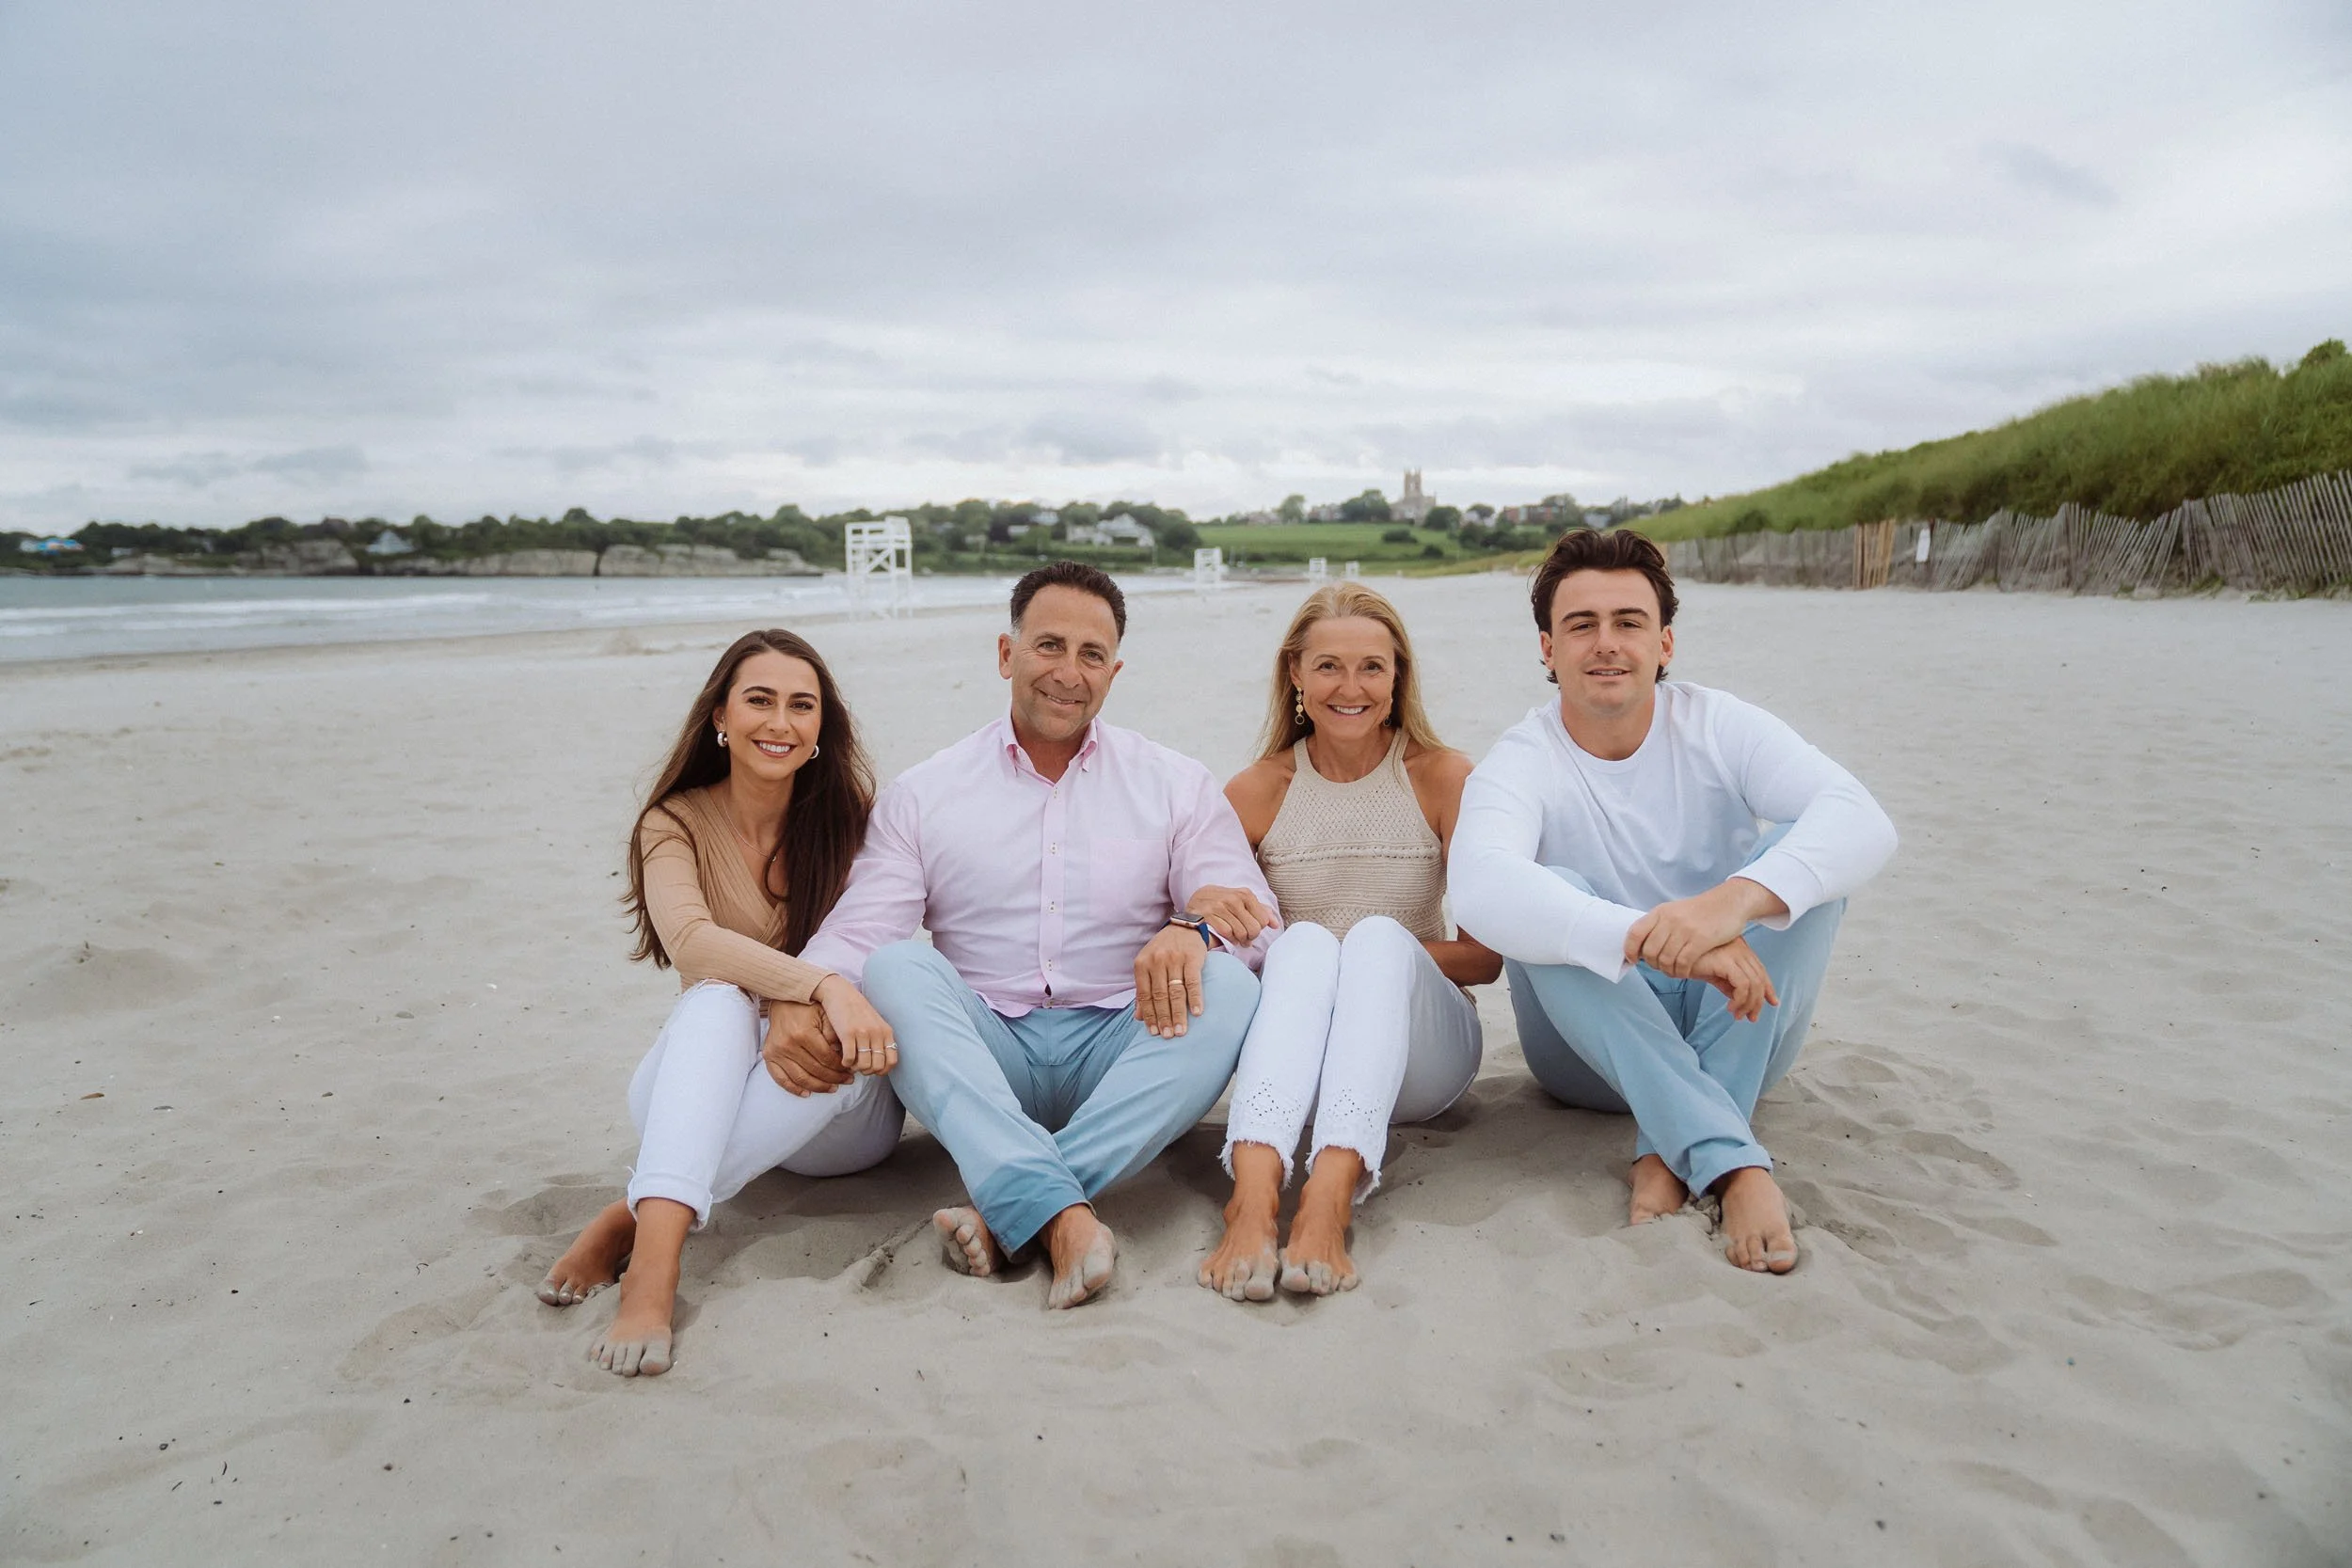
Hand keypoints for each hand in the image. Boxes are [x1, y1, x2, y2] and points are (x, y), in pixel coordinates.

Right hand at [763, 999, 851, 1095]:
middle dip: (834, 1078)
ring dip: (818, 1087)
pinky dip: (794, 1088)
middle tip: (846, 1081)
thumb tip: (843, 1056)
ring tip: (832, 1088)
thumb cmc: (808, 1007)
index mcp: (804, 1033)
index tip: (850, 1071)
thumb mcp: (826, 1014)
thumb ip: (835, 1034)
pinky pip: (780, 1079)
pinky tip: (807, 1093)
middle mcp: (788, 1044)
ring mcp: (776, 1051)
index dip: (840, 1068)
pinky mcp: (769, 1056)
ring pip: (800, 1078)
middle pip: (815, 1070)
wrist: (783, 1001)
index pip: (826, 1058)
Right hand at [814, 974, 896, 1076]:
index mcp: (886, 1032)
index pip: (892, 1062)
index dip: (882, 1071)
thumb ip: (880, 1040)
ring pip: (864, 1065)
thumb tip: (878, 1064)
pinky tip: (843, 1058)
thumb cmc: (857, 1011)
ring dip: (855, 1068)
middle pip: (877, 1066)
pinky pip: (849, 1058)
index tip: (871, 1069)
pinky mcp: (848, 1033)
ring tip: (850, 1063)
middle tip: (858, 1066)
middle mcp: (877, 1033)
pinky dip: (845, 1063)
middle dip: (867, 1071)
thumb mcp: (875, 1023)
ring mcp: (863, 1033)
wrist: (841, 993)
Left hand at [1133, 924, 1208, 1037]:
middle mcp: (1157, 961)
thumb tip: (1138, 1018)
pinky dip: (1196, 998)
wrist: (1184, 926)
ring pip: (1176, 991)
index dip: (1149, 1015)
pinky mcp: (1192, 958)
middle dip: (1164, 1018)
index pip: (1144, 995)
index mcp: (1142, 964)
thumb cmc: (1163, 950)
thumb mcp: (1147, 965)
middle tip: (1168, 1036)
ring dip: (1178, 1013)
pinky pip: (1193, 981)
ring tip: (1181, 1031)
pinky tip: (1197, 1012)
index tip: (1154, 1032)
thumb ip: (1143, 990)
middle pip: (1160, 996)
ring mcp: (1174, 959)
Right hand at [1184, 885, 1275, 945]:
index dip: (1258, 929)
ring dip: (1240, 940)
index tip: (1251, 929)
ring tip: (1237, 939)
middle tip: (1245, 938)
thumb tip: (1275, 924)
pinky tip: (1228, 937)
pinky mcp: (1208, 915)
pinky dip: (1229, 939)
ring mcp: (1219, 906)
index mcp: (1245, 894)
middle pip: (1253, 929)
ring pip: (1240, 933)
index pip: (1262, 920)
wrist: (1196, 901)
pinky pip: (1226, 934)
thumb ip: (1260, 910)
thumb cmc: (1223, 903)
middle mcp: (1233, 898)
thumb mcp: (1242, 901)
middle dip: (1250, 937)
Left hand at [1624, 877, 1785, 977]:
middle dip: (1653, 964)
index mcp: (1660, 912)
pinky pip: (1683, 963)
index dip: (1629, 950)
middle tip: (1661, 967)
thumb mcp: (1675, 911)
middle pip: (1650, 952)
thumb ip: (1659, 925)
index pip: (1635, 933)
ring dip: (1668, 970)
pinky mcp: (1701, 939)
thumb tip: (1641, 946)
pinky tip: (1686, 972)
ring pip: (1666, 960)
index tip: (1633, 959)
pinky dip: (1682, 972)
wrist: (1729, 902)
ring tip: (1674, 970)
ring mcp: (1685, 929)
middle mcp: (1670, 920)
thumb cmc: (1701, 911)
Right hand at [1688, 937, 1779, 1023]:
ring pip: (1754, 984)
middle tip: (1751, 1017)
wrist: (1673, 955)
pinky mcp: (1726, 961)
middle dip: (1758, 1001)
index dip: (1768, 987)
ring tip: (1737, 1015)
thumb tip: (1738, 999)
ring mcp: (1734, 953)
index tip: (1773, 1002)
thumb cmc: (1690, 961)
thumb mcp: (1714, 973)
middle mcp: (1740, 949)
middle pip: (1759, 978)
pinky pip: (1743, 986)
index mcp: (1739, 948)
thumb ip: (1728, 983)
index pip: (1760, 970)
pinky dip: (1740, 1000)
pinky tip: (1730, 1008)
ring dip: (1748, 1004)